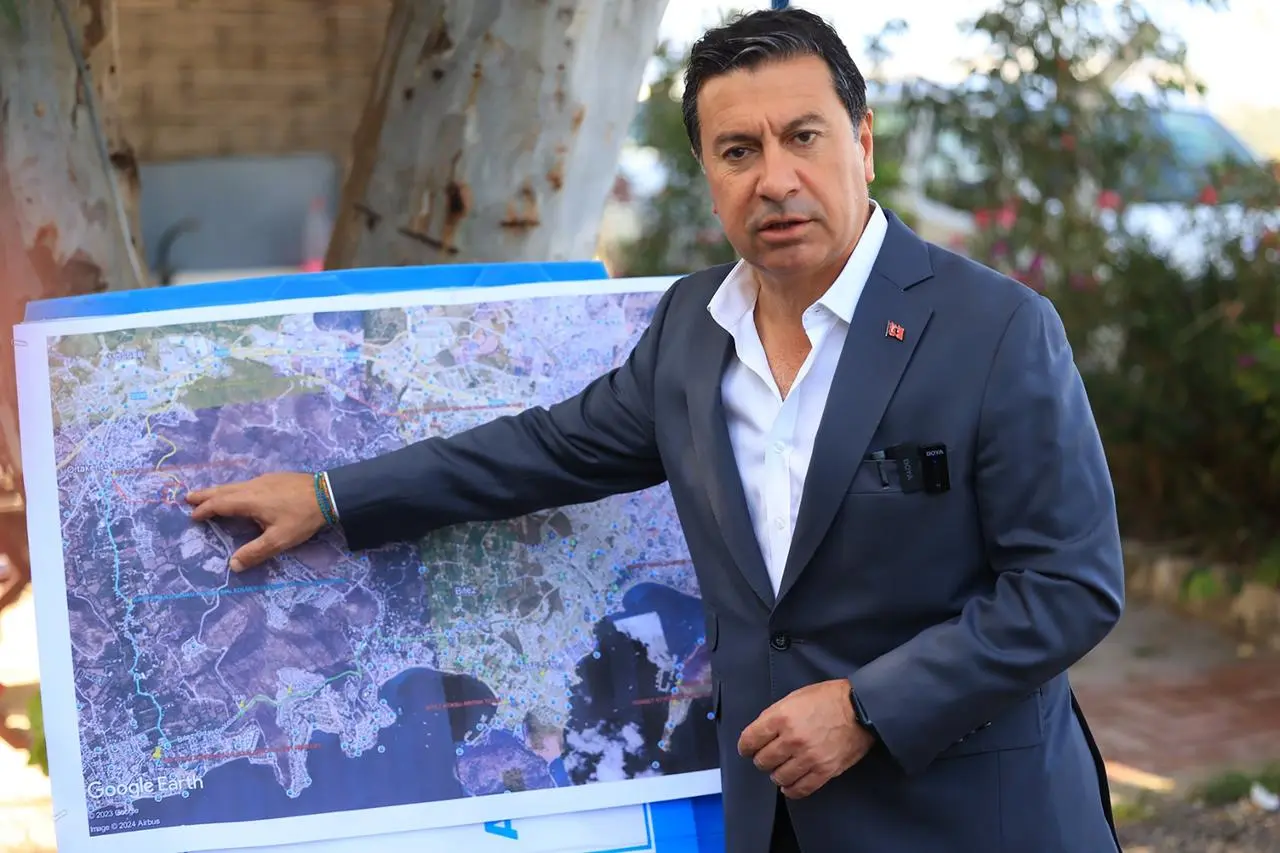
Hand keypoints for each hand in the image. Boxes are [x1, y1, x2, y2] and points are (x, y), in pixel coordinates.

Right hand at [186, 473, 325, 571]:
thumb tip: (233, 565)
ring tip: (208, 495)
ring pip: (235, 485)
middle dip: (205, 495)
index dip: (205, 510)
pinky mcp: (275, 478)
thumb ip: (255, 552)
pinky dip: (234, 488)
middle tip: (188, 497)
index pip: (220, 504)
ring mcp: (264, 480)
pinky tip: (240, 493)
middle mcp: (253, 487)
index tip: (193, 517)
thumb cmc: (302, 517)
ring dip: (219, 490)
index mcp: (249, 500)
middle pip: (223, 490)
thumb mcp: (279, 539)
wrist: (328, 493)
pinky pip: (246, 483)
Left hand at [737, 678, 874, 798]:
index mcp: (782, 717)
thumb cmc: (828, 698)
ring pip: (779, 777)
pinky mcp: (824, 771)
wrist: (861, 708)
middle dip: (762, 759)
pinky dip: (791, 790)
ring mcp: (809, 757)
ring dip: (776, 774)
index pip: (750, 740)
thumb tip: (761, 733)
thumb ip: (775, 715)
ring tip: (781, 768)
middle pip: (762, 761)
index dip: (745, 746)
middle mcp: (792, 739)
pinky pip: (800, 789)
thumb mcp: (795, 697)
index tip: (747, 748)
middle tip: (767, 756)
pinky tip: (789, 785)